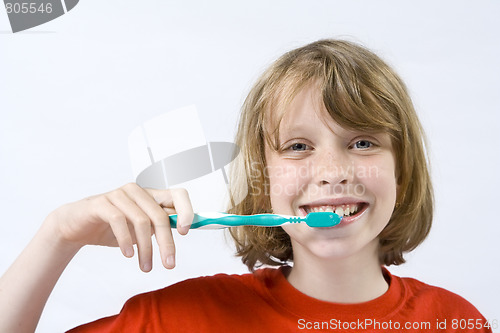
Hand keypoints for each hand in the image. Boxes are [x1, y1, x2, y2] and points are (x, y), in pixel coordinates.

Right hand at [45, 183, 193, 271]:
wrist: (76, 226)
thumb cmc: (111, 226)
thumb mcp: (140, 228)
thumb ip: (160, 225)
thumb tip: (183, 229)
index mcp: (150, 195)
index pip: (177, 195)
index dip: (186, 211)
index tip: (184, 232)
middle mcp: (137, 191)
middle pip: (160, 216)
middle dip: (166, 243)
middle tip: (168, 264)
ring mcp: (119, 195)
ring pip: (141, 221)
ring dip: (146, 248)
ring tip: (146, 266)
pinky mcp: (101, 203)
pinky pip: (119, 220)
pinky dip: (126, 240)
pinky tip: (128, 253)